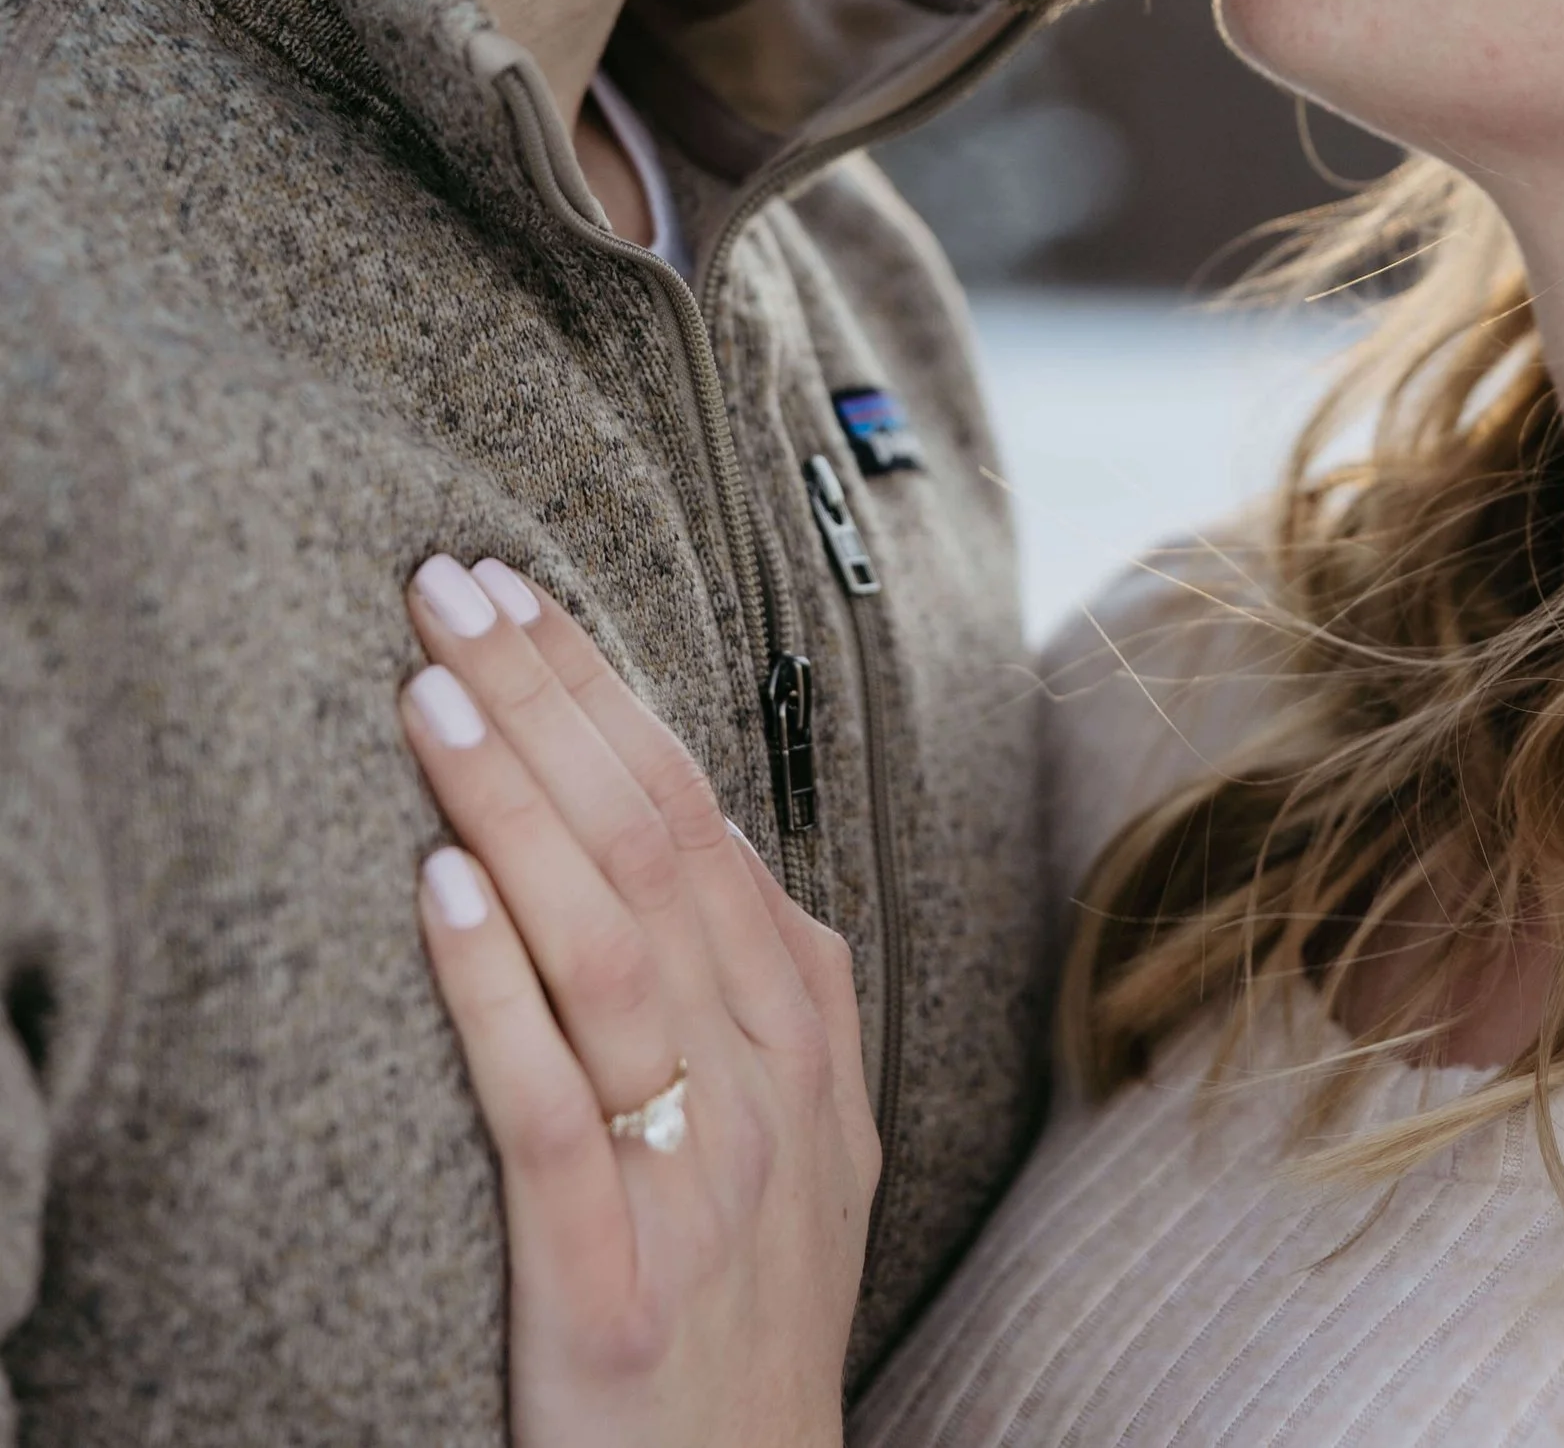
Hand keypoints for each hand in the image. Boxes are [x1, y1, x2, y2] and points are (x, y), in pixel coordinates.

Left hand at [401, 554, 876, 1447]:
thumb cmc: (746, 1304)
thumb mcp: (787, 1121)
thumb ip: (744, 978)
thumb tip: (680, 820)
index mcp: (800, 1019)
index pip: (693, 807)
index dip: (600, 688)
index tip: (513, 589)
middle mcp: (766, 1078)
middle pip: (654, 843)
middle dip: (548, 698)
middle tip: (448, 589)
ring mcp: (698, 1180)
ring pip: (611, 948)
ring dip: (516, 807)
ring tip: (433, 698)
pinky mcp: (612, 1289)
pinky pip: (552, 1113)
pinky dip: (498, 990)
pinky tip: (440, 894)